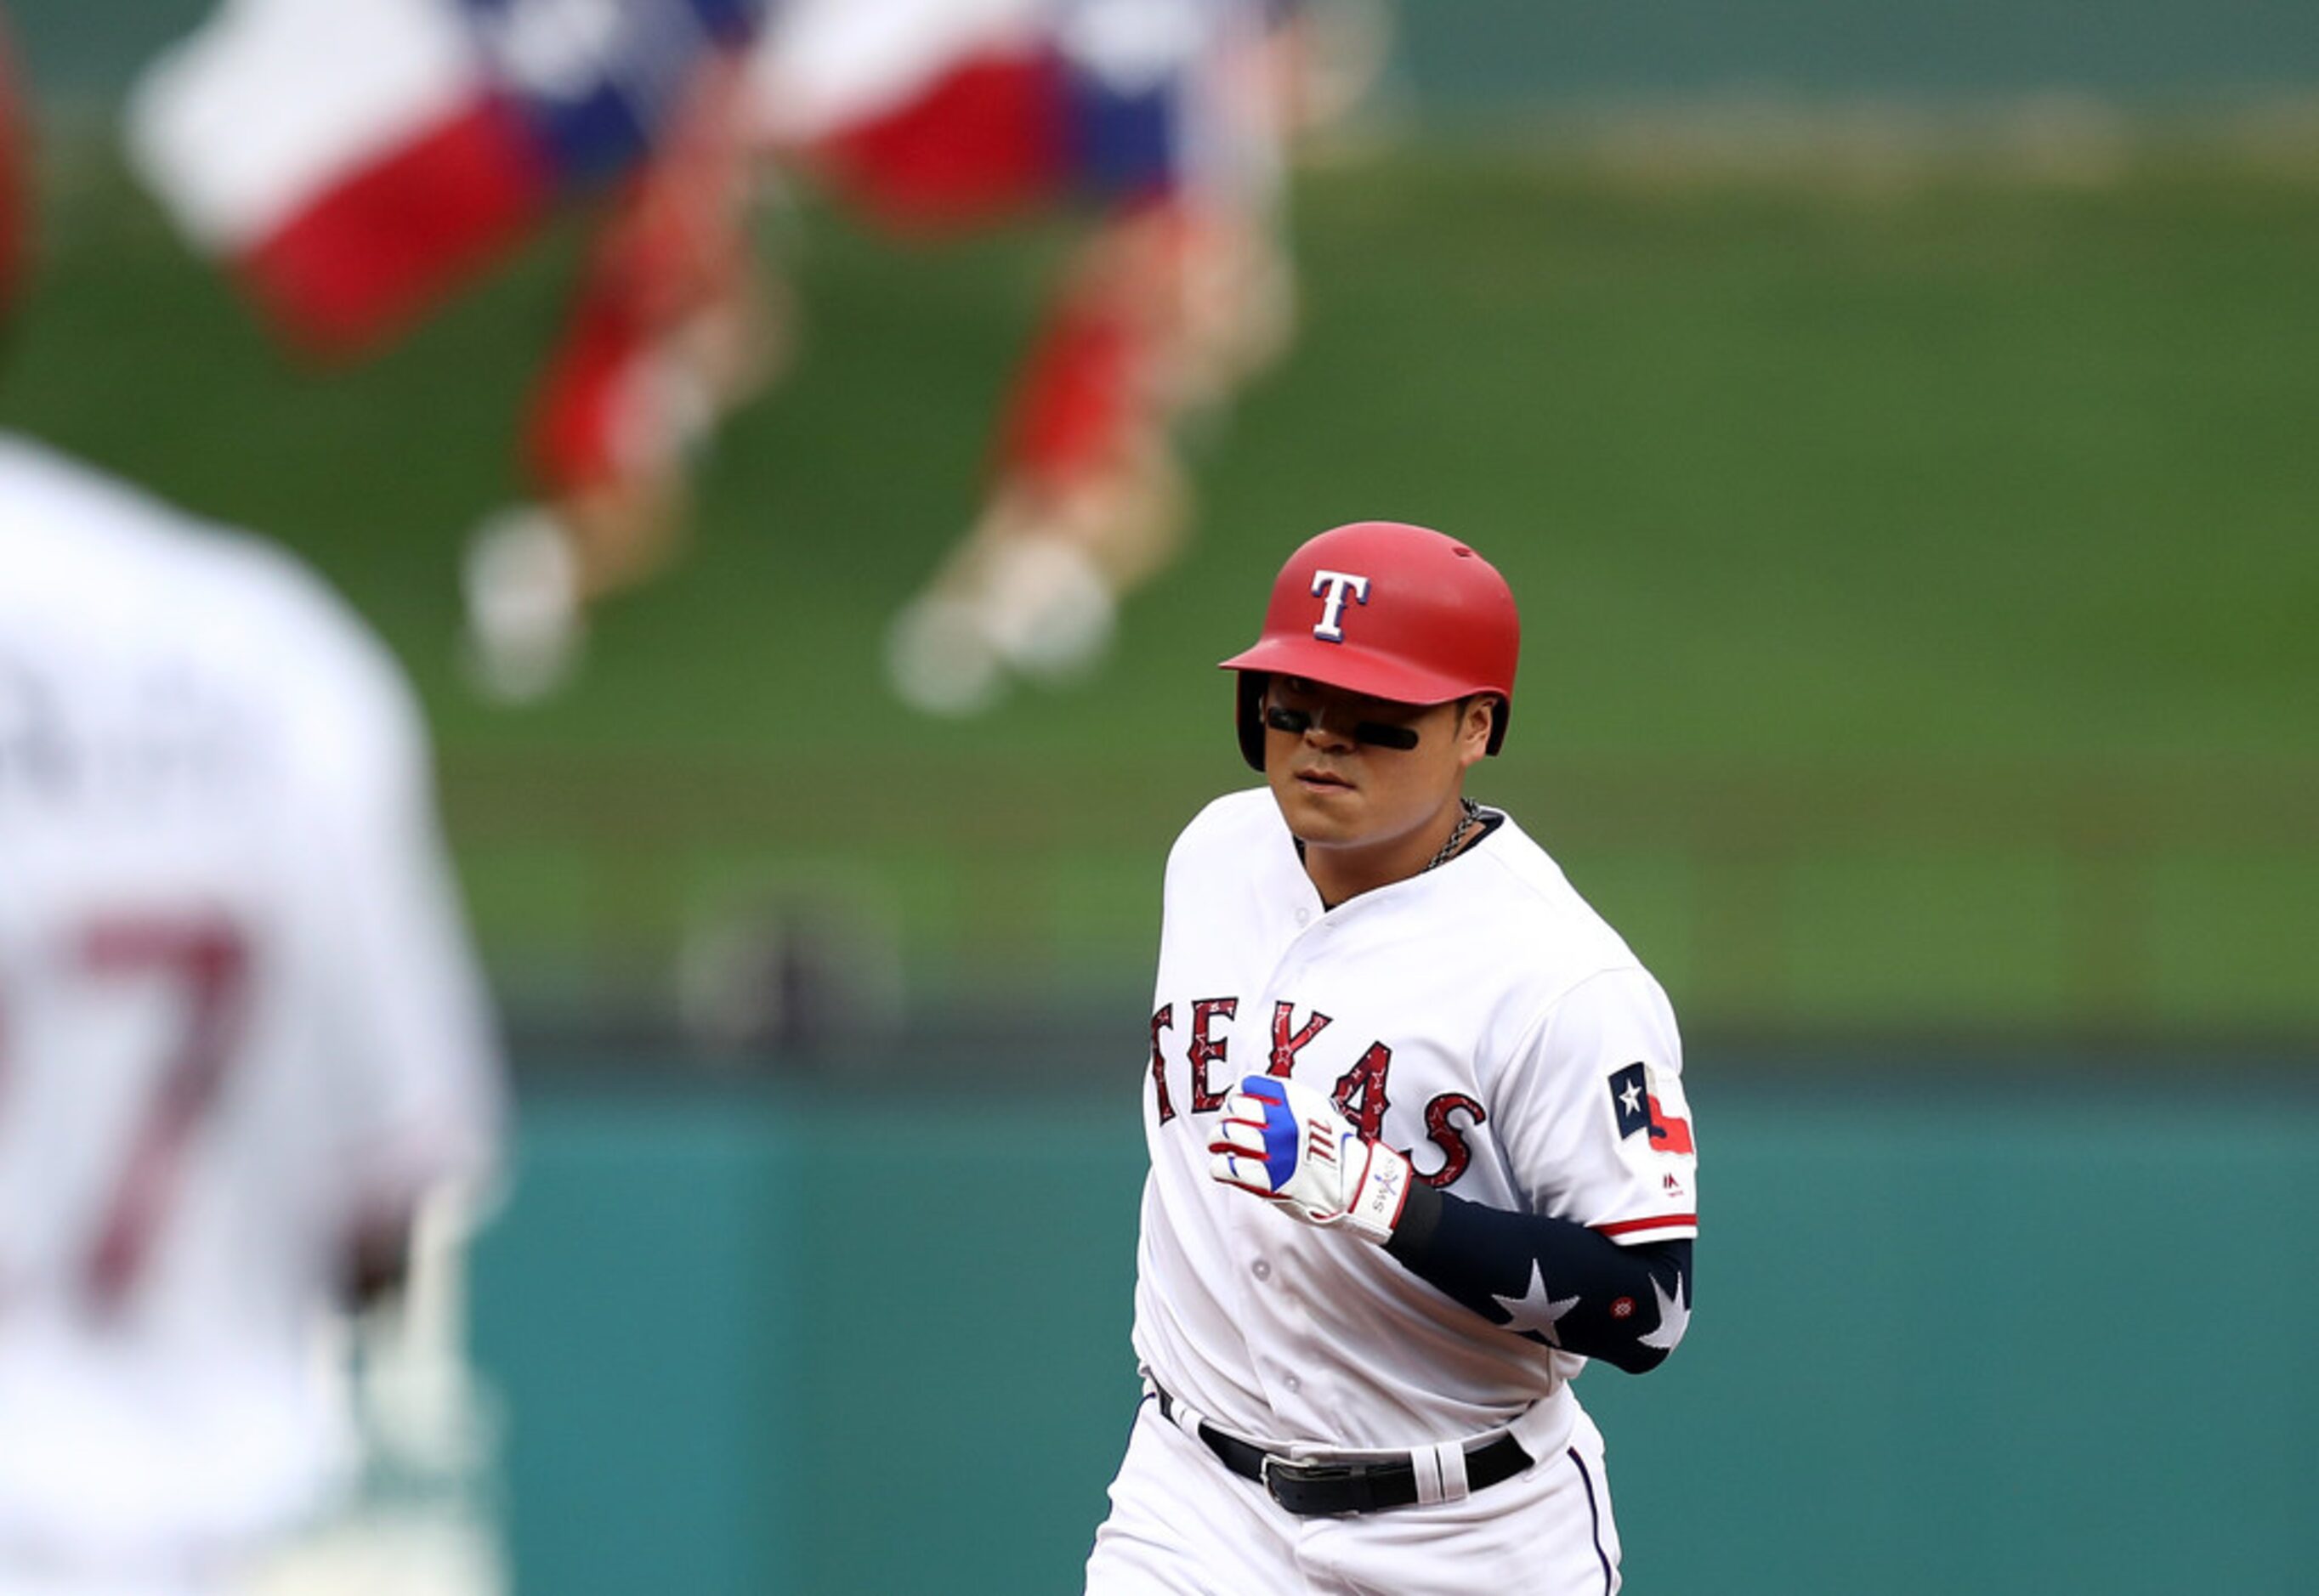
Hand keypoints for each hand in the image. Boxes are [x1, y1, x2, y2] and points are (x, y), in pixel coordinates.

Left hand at [1207, 1074, 1412, 1243]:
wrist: (1355, 1186)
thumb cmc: (1335, 1150)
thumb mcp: (1317, 1110)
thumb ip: (1289, 1100)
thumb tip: (1256, 1093)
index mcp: (1294, 1101)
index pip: (1247, 1085)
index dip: (1234, 1096)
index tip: (1233, 1108)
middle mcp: (1283, 1122)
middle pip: (1232, 1110)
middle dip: (1222, 1119)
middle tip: (1221, 1131)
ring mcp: (1276, 1150)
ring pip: (1226, 1135)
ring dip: (1216, 1141)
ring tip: (1218, 1147)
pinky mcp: (1270, 1179)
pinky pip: (1228, 1168)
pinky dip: (1219, 1167)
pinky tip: (1222, 1168)